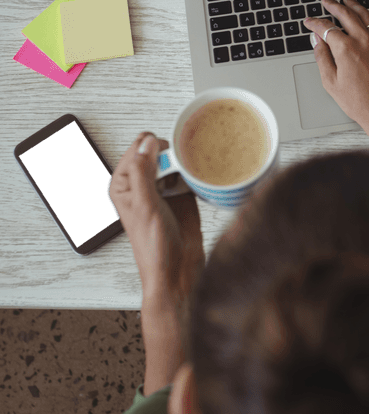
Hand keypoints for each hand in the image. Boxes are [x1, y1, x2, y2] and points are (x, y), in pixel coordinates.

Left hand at [108, 132, 204, 315]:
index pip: (137, 149)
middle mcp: (142, 183)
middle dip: (170, 153)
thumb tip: (146, 143)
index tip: (166, 157)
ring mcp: (163, 188)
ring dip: (184, 161)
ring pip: (174, 160)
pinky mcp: (181, 194)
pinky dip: (194, 172)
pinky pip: (188, 173)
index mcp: (124, 184)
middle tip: (181, 166)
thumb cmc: (153, 247)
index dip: (153, 148)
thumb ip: (144, 172)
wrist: (177, 270)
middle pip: (157, 151)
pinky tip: (198, 178)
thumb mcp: (145, 205)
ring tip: (191, 171)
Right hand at [303, 0, 368, 136]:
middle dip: (333, 6)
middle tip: (326, 1)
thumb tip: (317, 40)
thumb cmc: (360, 102)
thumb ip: (322, 57)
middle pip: (346, 15)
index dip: (315, 23)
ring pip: (366, 15)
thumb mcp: (331, 82)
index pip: (326, 28)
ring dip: (355, 5)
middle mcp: (363, 41)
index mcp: (345, 49)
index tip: (310, 22)